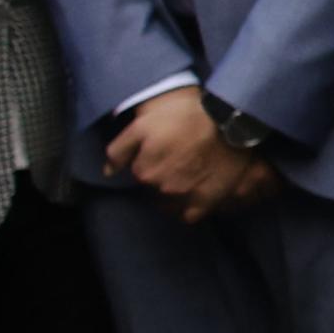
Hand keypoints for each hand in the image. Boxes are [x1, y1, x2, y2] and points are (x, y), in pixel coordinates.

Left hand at [105, 84, 273, 226]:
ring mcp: (186, 197)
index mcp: (145, 171)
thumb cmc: (183, 116)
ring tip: (185, 177)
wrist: (225, 119)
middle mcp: (163, 188)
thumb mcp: (142, 125)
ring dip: (173, 195)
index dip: (150, 163)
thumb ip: (119, 150)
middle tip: (175, 162)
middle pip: (155, 191)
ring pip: (170, 205)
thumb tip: (108, 172)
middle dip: (161, 179)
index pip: (140, 175)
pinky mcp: (207, 201)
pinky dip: (188, 208)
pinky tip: (193, 194)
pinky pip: (190, 216)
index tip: (161, 153)